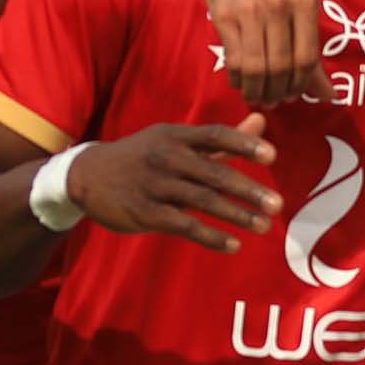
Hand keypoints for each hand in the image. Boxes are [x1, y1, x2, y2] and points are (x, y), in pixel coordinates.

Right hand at [70, 115, 281, 252]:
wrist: (87, 175)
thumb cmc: (143, 157)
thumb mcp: (175, 140)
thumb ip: (221, 138)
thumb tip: (262, 119)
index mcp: (175, 136)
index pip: (215, 135)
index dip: (244, 144)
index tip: (271, 157)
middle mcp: (165, 157)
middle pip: (213, 172)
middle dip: (247, 190)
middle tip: (277, 204)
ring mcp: (154, 185)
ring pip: (202, 201)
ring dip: (235, 215)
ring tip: (263, 226)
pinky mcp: (145, 213)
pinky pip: (184, 225)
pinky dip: (210, 236)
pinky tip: (233, 245)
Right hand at [202, 0, 322, 107]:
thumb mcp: (300, 6)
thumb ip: (312, 51)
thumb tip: (329, 96)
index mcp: (305, 2)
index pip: (307, 58)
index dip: (300, 85)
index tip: (293, 96)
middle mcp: (280, 5)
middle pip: (282, 66)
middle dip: (278, 92)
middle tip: (273, 102)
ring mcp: (250, 10)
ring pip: (257, 67)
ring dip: (257, 91)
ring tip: (258, 97)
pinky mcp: (225, 16)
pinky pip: (235, 59)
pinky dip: (239, 79)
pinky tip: (241, 82)